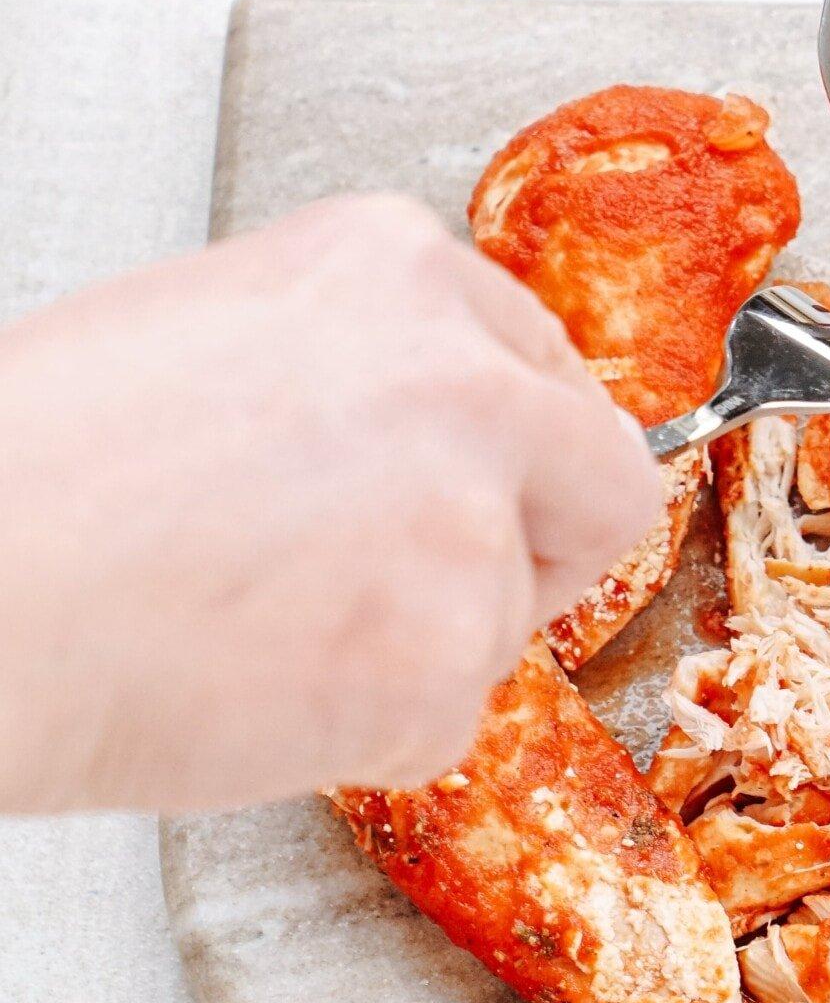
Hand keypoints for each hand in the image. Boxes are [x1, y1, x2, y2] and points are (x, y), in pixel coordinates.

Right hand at [0, 194, 662, 812]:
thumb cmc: (35, 475)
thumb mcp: (211, 339)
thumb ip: (356, 376)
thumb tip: (423, 445)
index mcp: (391, 269)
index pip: (540, 366)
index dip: (510, 451)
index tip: (480, 487)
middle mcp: (456, 380)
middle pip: (599, 483)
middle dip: (533, 547)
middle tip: (419, 586)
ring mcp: (463, 523)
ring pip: (506, 624)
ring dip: (412, 653)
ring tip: (262, 630)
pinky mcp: (442, 658)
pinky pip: (446, 723)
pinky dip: (365, 733)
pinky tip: (256, 687)